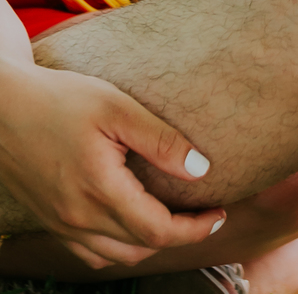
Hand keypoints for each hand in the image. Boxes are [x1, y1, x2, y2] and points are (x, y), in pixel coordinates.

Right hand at [0, 58, 225, 266]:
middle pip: (140, 248)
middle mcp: (78, 219)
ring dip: (150, 243)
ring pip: (116, 256)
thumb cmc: (60, 99)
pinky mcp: (50, 222)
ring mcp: (61, 225)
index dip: (194, 229)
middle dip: (179, 236)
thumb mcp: (116, 107)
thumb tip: (201, 169)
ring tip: (175, 217)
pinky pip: (90, 253)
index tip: (219, 213)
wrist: (3, 109)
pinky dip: (119, 246)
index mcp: (99, 191)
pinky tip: (131, 221)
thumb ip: (160, 140)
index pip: (157, 231)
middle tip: (205, 212)